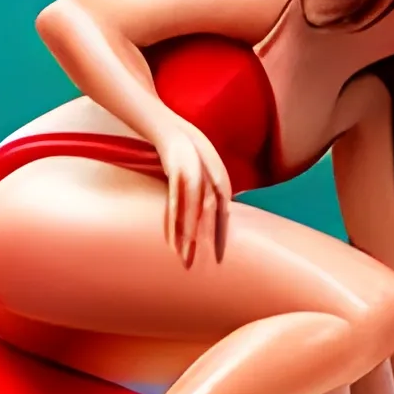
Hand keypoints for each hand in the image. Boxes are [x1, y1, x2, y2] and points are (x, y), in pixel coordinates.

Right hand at [156, 118, 232, 264]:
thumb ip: (212, 191)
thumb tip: (211, 212)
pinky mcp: (178, 173)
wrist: (173, 130)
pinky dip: (174, 218)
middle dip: (204, 242)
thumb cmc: (191, 151)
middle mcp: (212, 182)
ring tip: (183, 255)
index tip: (217, 259)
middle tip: (197, 263)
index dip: (219, 238)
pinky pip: (175, 200)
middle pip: (210, 218)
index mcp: (222, 184)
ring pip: (193, 212)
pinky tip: (170, 234)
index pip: (223, 216)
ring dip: (188, 235)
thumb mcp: (207, 171)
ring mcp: (195, 177)